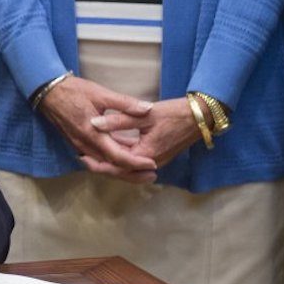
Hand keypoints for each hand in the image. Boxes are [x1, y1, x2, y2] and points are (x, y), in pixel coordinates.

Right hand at [38, 76, 157, 182]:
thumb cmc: (74, 91)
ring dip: (121, 169)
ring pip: (103, 165)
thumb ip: (125, 103)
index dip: (136, 163)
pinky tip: (122, 155)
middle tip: (151, 175)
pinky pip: (95, 158)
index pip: (117, 157)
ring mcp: (79, 146)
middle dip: (132, 173)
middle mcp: (85, 145)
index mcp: (92, 134)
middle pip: (110, 167)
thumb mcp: (101, 94)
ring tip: (140, 169)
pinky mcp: (76, 143)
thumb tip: (148, 108)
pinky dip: (110, 161)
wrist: (48, 92)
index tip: (152, 165)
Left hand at [88, 97, 203, 170]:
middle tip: (81, 158)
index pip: (116, 166)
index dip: (97, 162)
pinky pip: (136, 160)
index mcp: (146, 154)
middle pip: (121, 170)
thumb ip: (117, 121)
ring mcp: (156, 160)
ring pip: (128, 167)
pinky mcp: (158, 155)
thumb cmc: (174, 113)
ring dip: (111, 162)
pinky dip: (122, 157)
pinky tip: (111, 147)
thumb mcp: (144, 115)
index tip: (81, 156)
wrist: (202, 116)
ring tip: (91, 154)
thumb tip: (92, 124)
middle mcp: (151, 162)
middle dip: (101, 165)